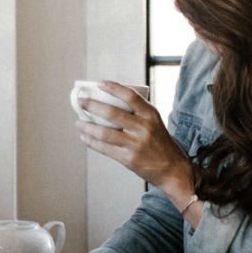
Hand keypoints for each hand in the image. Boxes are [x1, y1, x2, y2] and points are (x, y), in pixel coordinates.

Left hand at [74, 80, 193, 195]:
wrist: (172, 169)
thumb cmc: (160, 142)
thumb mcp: (154, 122)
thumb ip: (137, 112)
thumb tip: (109, 101)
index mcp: (150, 114)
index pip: (130, 95)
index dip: (113, 87)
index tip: (99, 83)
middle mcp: (144, 127)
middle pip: (112, 113)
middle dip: (92, 106)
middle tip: (81, 102)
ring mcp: (135, 144)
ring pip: (104, 132)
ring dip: (87, 126)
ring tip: (78, 122)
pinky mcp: (128, 159)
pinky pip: (105, 148)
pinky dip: (91, 142)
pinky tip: (84, 137)